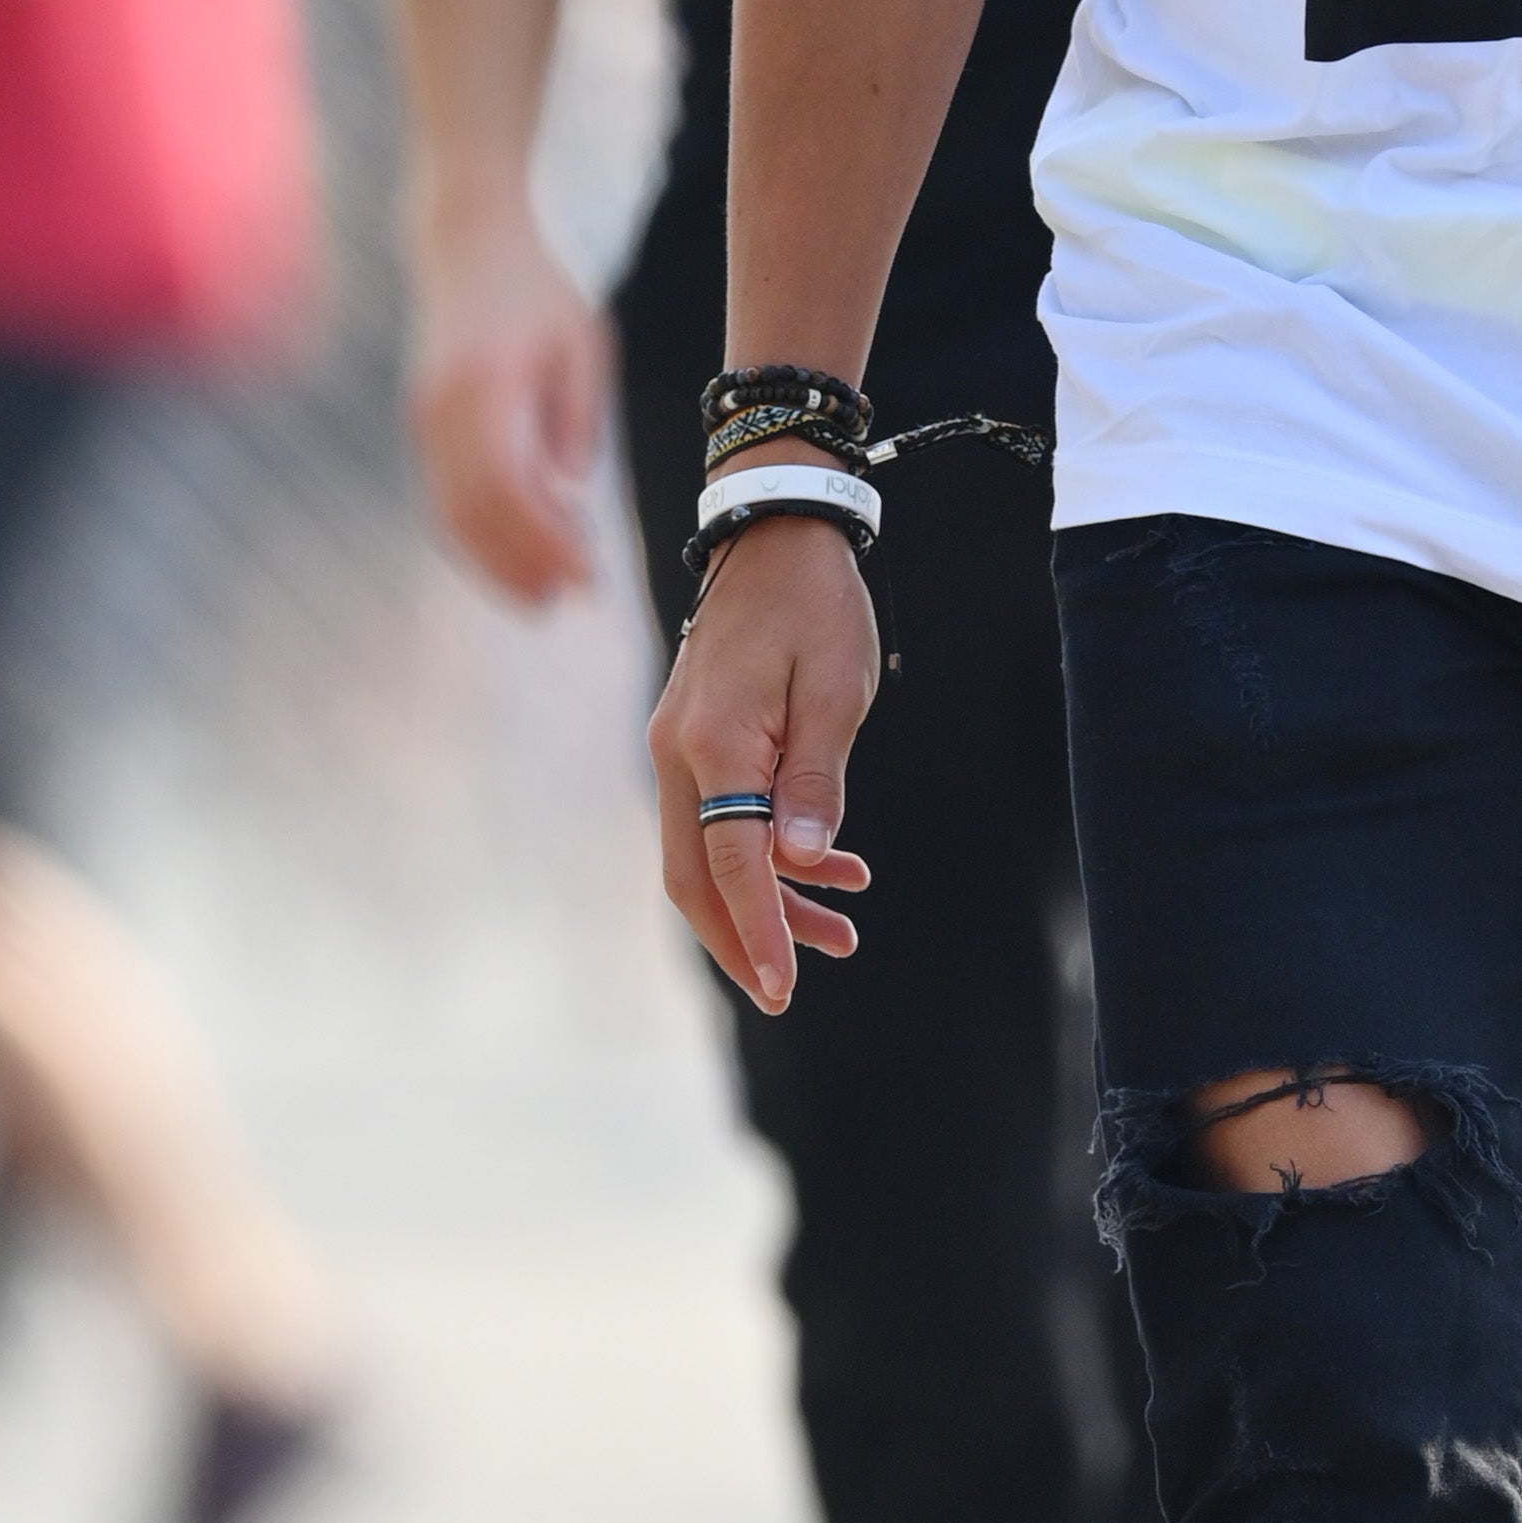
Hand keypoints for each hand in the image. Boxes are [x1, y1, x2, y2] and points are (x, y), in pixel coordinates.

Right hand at [408, 201, 609, 603]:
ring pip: (451, 512)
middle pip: (475, 512)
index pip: (512, 487)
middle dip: (521, 565)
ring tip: (542, 599)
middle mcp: (442, 409)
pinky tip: (512, 559)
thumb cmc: (538, 292)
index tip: (589, 577)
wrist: (465, 244)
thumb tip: (569, 492)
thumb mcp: (581, 345)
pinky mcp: (422, 425)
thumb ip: (576, 417)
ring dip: (494, 561)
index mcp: (486, 386)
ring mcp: (423, 419)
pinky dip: (474, 536)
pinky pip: (442, 496)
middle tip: (568, 603)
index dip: (548, 542)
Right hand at [648, 513, 878, 1016]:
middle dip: (746, 938)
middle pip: (696, 878)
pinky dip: (767, 854)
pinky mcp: (696, 741)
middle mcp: (678, 755)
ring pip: (708, 854)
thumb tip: (798, 864)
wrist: (777, 534)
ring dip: (767, 901)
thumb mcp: (836, 695)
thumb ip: (816, 784)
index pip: (733, 865)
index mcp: (714, 747)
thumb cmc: (816, 608)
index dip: (761, 932)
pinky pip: (720, 818)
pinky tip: (833, 870)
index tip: (786, 988)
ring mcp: (679, 749)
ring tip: (843, 934)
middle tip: (795, 987)